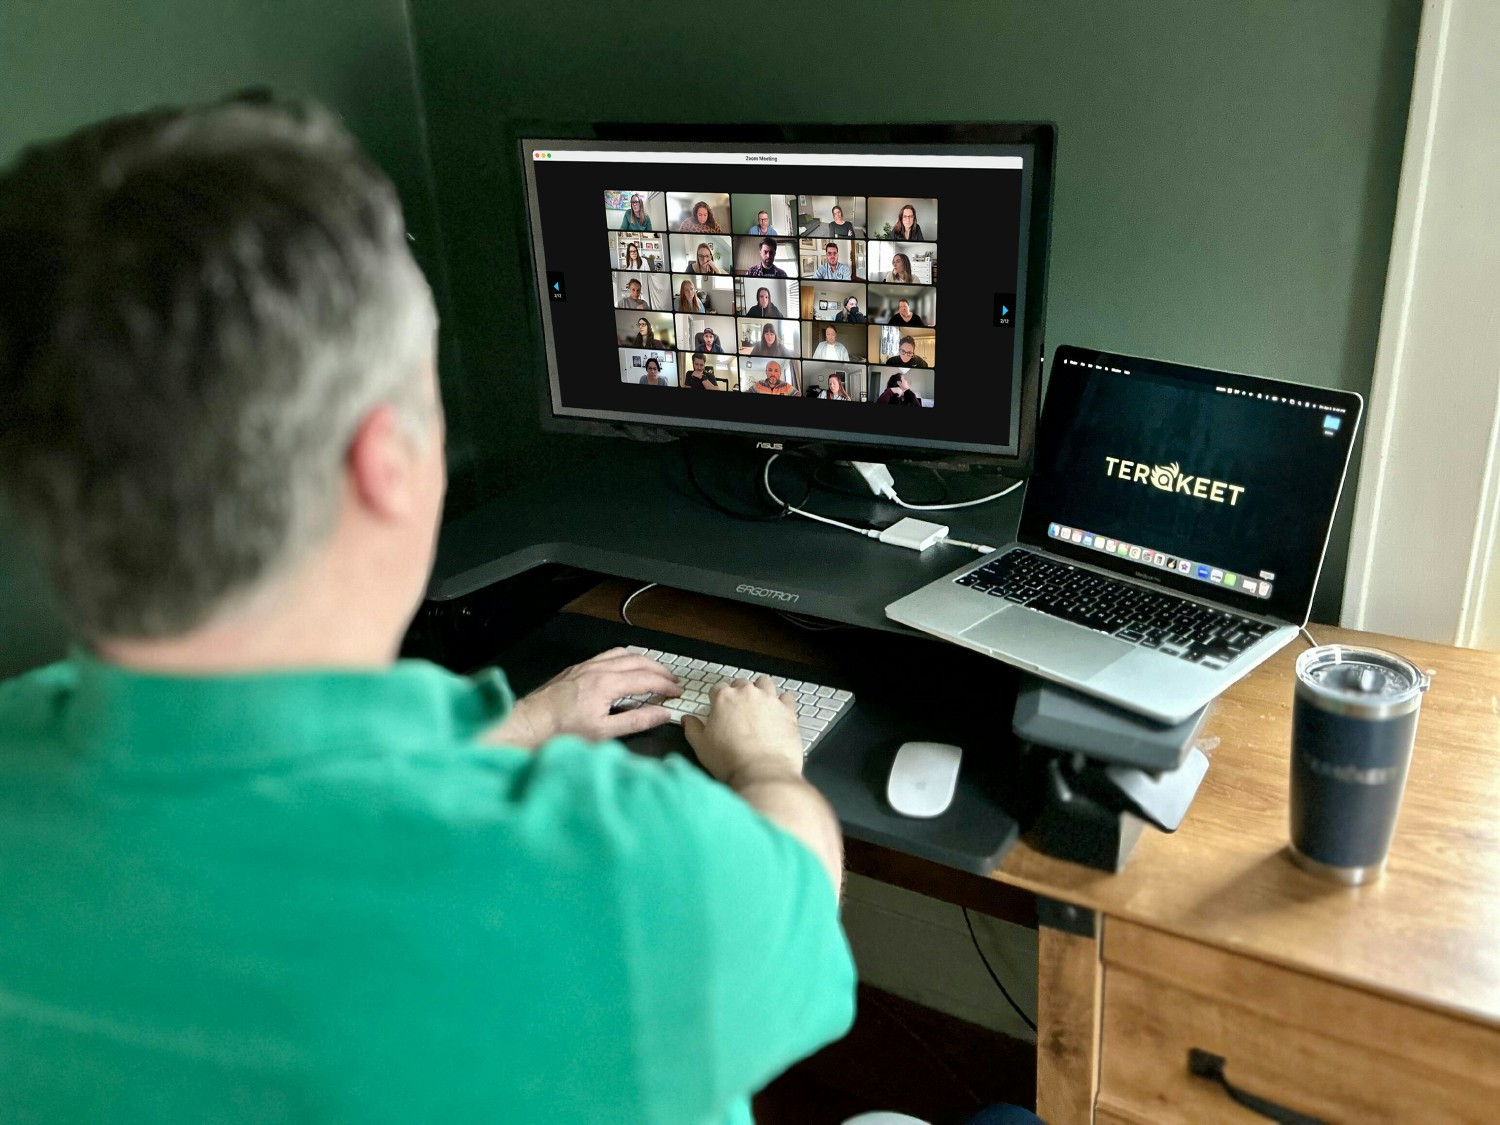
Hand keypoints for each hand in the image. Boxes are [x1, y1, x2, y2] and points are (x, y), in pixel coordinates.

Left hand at [484, 648, 680, 747]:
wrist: (528, 724)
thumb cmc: (562, 732)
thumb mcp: (604, 733)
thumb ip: (637, 721)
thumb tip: (663, 714)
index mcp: (607, 684)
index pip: (646, 679)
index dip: (666, 685)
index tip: (678, 692)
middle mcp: (597, 669)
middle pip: (638, 662)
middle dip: (659, 670)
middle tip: (673, 681)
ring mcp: (585, 666)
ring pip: (623, 654)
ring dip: (643, 660)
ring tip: (655, 671)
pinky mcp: (576, 668)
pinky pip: (607, 655)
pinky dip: (624, 658)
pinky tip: (625, 667)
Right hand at [681, 675, 803, 785]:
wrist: (762, 773)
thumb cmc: (730, 761)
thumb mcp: (701, 747)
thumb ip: (692, 729)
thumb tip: (687, 720)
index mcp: (724, 698)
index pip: (718, 689)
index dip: (717, 700)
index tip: (719, 710)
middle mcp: (748, 693)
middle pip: (742, 684)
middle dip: (739, 694)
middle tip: (738, 711)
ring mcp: (770, 700)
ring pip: (765, 683)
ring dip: (761, 690)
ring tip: (760, 705)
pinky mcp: (788, 711)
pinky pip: (787, 697)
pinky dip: (783, 702)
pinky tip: (780, 712)